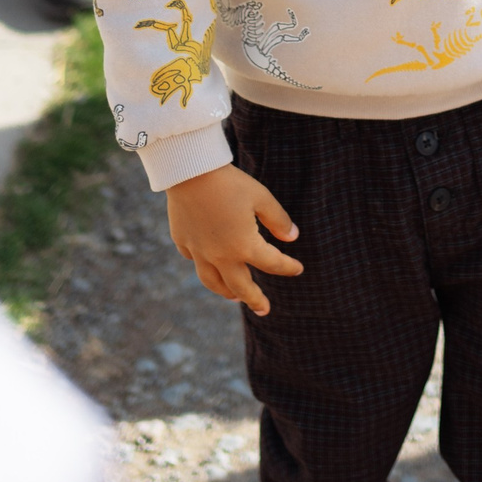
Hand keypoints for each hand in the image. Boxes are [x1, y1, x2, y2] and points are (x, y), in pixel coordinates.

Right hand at [165, 163, 302, 314]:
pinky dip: (204, 266)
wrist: (189, 171)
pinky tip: (208, 265)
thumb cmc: (230, 183)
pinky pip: (194, 260)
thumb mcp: (261, 197)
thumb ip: (278, 220)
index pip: (272, 264)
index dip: (288, 267)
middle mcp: (220, 256)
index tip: (298, 269)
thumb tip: (293, 237)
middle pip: (240, 286)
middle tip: (264, 309)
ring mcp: (198, 251)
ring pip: (213, 281)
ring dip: (226, 292)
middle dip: (255, 299)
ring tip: (234, 298)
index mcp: (244, 246)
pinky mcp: (182, 240)